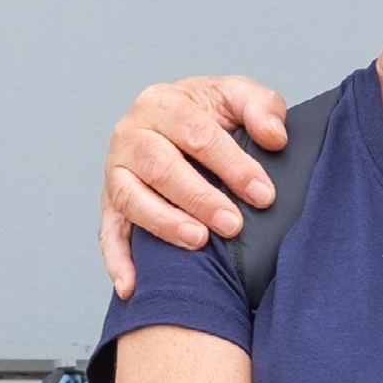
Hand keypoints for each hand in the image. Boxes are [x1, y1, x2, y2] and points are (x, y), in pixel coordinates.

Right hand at [100, 76, 290, 296]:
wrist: (175, 123)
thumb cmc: (209, 114)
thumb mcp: (238, 97)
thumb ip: (262, 106)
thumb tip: (273, 137)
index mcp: (162, 103)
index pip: (197, 134)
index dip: (232, 165)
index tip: (262, 194)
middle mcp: (130, 134)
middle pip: (160, 167)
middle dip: (200, 198)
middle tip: (233, 224)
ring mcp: (115, 171)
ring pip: (131, 198)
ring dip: (164, 224)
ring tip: (198, 241)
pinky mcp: (109, 204)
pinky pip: (109, 234)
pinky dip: (117, 261)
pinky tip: (131, 286)